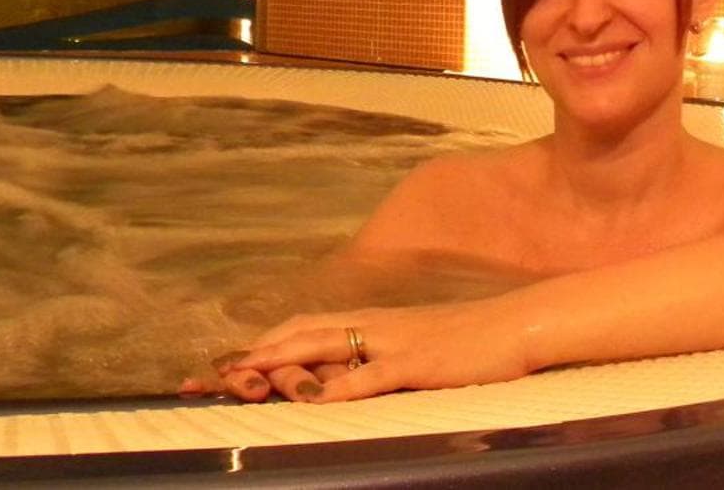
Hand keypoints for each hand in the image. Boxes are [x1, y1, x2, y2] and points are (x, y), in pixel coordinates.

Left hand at [184, 297, 534, 402]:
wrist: (519, 325)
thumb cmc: (470, 345)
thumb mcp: (413, 351)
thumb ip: (375, 365)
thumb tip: (337, 387)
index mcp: (370, 324)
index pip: (301, 330)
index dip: (257, 347)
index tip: (216, 368)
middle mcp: (373, 326)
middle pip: (298, 335)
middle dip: (250, 356)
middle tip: (204, 379)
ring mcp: (395, 341)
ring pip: (326, 347)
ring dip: (280, 363)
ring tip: (241, 379)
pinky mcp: (419, 361)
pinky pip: (374, 374)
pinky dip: (343, 386)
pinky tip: (316, 398)